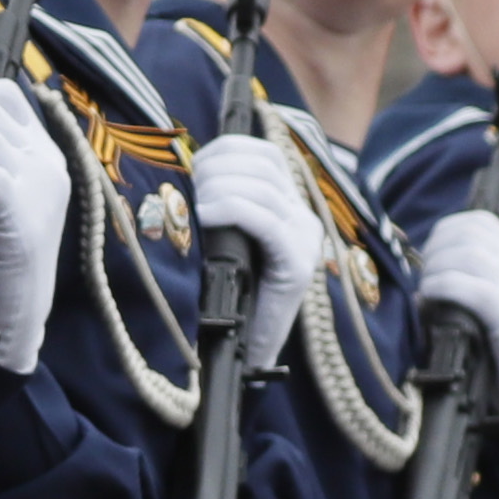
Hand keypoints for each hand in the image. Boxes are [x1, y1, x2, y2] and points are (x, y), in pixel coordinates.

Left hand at [185, 133, 316, 371]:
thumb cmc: (232, 295)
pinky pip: (264, 220)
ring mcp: (305, 241)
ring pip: (262, 189)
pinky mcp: (297, 263)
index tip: (198, 160)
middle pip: (263, 167)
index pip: (267, 155)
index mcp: (291, 208)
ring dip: (221, 187)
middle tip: (193, 184)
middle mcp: (304, 220)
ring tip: (198, 203)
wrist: (251, 349)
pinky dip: (231, 209)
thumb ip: (227, 206)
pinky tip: (207, 215)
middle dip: (220, 167)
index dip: (230, 149)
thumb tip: (197, 169)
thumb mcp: (229, 240)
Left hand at [415, 208, 498, 449]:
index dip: (445, 234)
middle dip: (435, 248)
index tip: (430, 263)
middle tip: (425, 280)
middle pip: (469, 229)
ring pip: (467, 252)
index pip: (480, 222)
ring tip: (427, 295)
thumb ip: (478, 299)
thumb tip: (425, 291)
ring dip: (436, 269)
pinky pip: (469, 286)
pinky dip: (442, 287)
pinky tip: (432, 303)